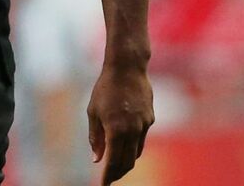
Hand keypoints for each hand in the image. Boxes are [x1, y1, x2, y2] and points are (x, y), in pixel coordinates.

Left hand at [87, 63, 153, 183]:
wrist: (127, 69)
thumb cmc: (105, 89)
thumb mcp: (93, 112)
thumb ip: (96, 137)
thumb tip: (98, 159)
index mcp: (116, 129)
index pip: (113, 161)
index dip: (108, 176)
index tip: (103, 185)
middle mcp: (133, 130)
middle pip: (128, 162)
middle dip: (118, 173)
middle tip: (108, 178)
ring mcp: (144, 125)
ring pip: (136, 152)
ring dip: (126, 161)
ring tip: (115, 166)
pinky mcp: (150, 120)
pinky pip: (141, 139)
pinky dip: (132, 147)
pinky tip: (124, 146)